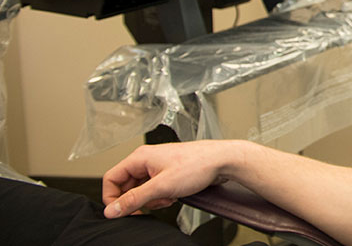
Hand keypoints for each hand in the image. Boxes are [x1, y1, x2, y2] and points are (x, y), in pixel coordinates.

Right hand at [102, 140, 247, 217]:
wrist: (223, 161)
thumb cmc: (198, 165)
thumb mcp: (161, 186)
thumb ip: (134, 199)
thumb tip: (112, 210)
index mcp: (139, 158)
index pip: (111, 179)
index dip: (113, 198)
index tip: (122, 211)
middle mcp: (146, 160)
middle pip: (127, 186)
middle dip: (139, 200)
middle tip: (153, 204)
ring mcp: (158, 167)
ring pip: (142, 190)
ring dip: (153, 199)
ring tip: (168, 197)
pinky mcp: (169, 173)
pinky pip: (156, 189)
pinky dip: (162, 196)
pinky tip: (175, 195)